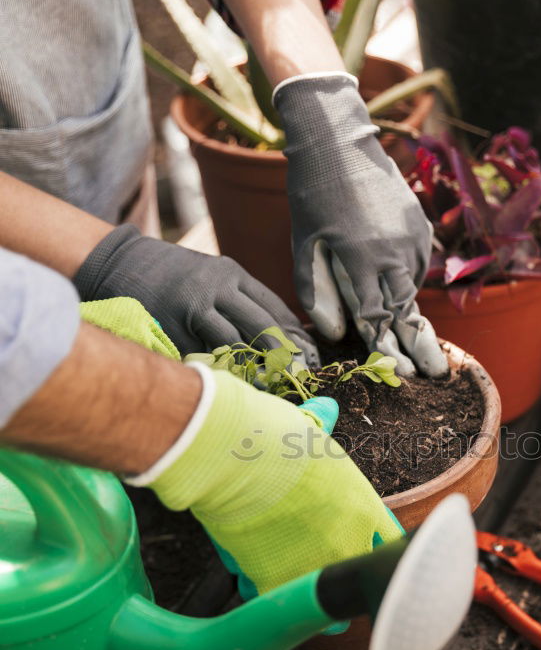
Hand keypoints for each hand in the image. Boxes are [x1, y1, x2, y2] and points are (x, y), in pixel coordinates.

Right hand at [73, 224, 317, 362]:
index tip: (310, 359)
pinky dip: (221, 371)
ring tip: (271, 389)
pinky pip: (204, 355)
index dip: (295, 336)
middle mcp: (218, 287)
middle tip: (298, 379)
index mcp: (232, 273)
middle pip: (263, 326)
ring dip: (255, 370)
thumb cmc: (172, 275)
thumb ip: (239, 300)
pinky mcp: (174, 325)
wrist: (121, 261)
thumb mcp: (210, 275)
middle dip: (284, 356)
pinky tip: (234, 386)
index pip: (275, 307)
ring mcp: (195, 306)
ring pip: (236, 343)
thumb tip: (280, 334)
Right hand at [132, 365, 402, 592]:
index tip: (368, 551)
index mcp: (363, 507)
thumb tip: (326, 409)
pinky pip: (274, 599)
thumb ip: (323, 425)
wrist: (236, 457)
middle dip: (347, 580)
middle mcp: (347, 543)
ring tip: (305, 601)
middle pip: (359, 579)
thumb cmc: (274, 435)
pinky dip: (262, 591)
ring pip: (321, 602)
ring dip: (312, 599)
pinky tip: (255, 580)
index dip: (377, 548)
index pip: (389, 542)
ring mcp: (313, 566)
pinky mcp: (274, 582)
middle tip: (334, 582)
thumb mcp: (309, 428)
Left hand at [273, 73, 448, 378]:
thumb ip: (315, 290)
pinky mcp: (420, 225)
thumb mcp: (305, 243)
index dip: (388, 348)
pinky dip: (409, 281)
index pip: (376, 315)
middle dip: (421, 344)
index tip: (401, 374)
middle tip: (436, 373)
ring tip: (426, 348)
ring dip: (413, 314)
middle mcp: (394, 249)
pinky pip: (417, 264)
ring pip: (413, 287)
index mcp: (362, 257)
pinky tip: (401, 292)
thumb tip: (337, 330)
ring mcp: (412, 236)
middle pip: (406, 308)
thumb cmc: (313, 194)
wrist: (340, 139)